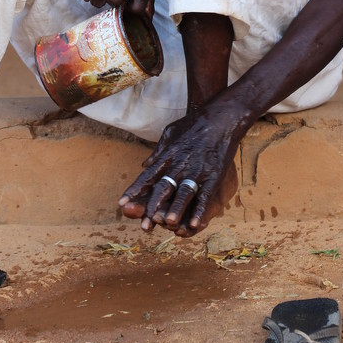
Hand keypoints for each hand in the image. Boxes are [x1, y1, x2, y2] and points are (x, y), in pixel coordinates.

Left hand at [118, 105, 243, 235]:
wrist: (220, 117)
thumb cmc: (193, 123)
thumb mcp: (170, 132)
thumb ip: (158, 151)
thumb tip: (144, 164)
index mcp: (168, 155)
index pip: (147, 175)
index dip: (135, 190)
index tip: (121, 203)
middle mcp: (180, 164)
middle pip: (163, 188)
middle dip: (152, 206)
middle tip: (144, 225)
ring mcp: (197, 170)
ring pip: (183, 193)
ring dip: (176, 209)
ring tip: (168, 224)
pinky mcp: (214, 175)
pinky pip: (205, 196)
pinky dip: (200, 211)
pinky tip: (196, 225)